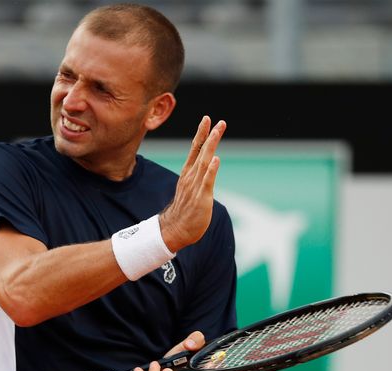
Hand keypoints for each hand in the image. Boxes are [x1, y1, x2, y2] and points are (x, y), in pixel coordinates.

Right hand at [160, 116, 225, 251]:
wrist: (175, 230)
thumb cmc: (185, 211)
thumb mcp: (190, 190)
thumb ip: (197, 177)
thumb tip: (205, 167)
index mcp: (188, 174)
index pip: (195, 149)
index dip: (201, 134)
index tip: (207, 119)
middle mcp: (191, 177)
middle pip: (200, 152)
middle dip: (208, 135)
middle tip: (217, 120)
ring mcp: (195, 187)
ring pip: (204, 162)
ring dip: (210, 146)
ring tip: (217, 132)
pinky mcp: (201, 198)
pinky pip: (207, 182)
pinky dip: (211, 170)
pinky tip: (216, 159)